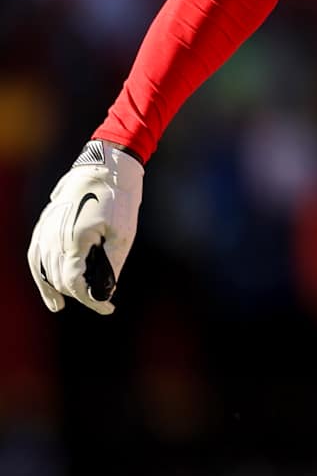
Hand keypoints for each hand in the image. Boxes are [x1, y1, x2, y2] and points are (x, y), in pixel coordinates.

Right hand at [27, 140, 143, 313]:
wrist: (105, 167)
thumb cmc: (118, 198)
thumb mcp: (123, 233)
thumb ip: (112, 265)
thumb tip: (105, 291)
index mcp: (74, 242)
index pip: (76, 283)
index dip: (91, 300)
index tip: (109, 309)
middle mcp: (53, 239)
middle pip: (60, 279)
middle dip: (78, 294)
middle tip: (99, 302)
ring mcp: (45, 231)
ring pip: (43, 270)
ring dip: (53, 288)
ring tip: (59, 305)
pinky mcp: (44, 225)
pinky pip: (35, 255)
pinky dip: (40, 272)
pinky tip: (46, 283)